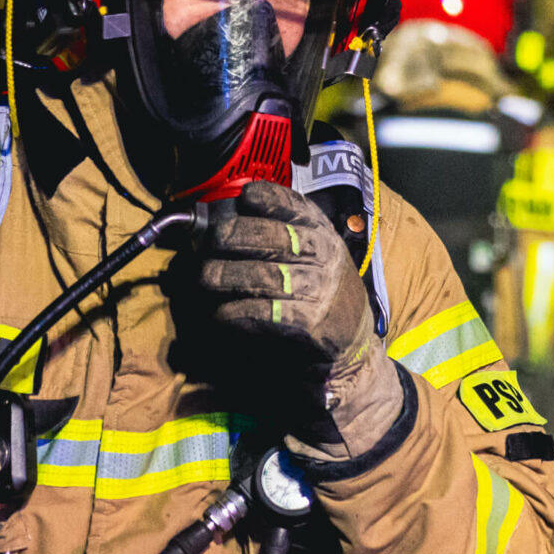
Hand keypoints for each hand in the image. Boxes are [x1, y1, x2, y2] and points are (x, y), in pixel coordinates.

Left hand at [198, 181, 402, 457]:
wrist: (350, 354)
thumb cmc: (320, 298)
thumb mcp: (312, 258)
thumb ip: (278, 236)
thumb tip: (223, 220)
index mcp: (324, 234)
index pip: (295, 206)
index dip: (266, 198)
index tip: (242, 198)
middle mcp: (326, 257)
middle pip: (272, 237)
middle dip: (232, 237)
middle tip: (206, 245)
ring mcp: (321, 291)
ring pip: (263, 276)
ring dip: (225, 276)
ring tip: (203, 279)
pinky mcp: (310, 325)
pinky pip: (263, 314)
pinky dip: (235, 313)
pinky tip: (220, 314)